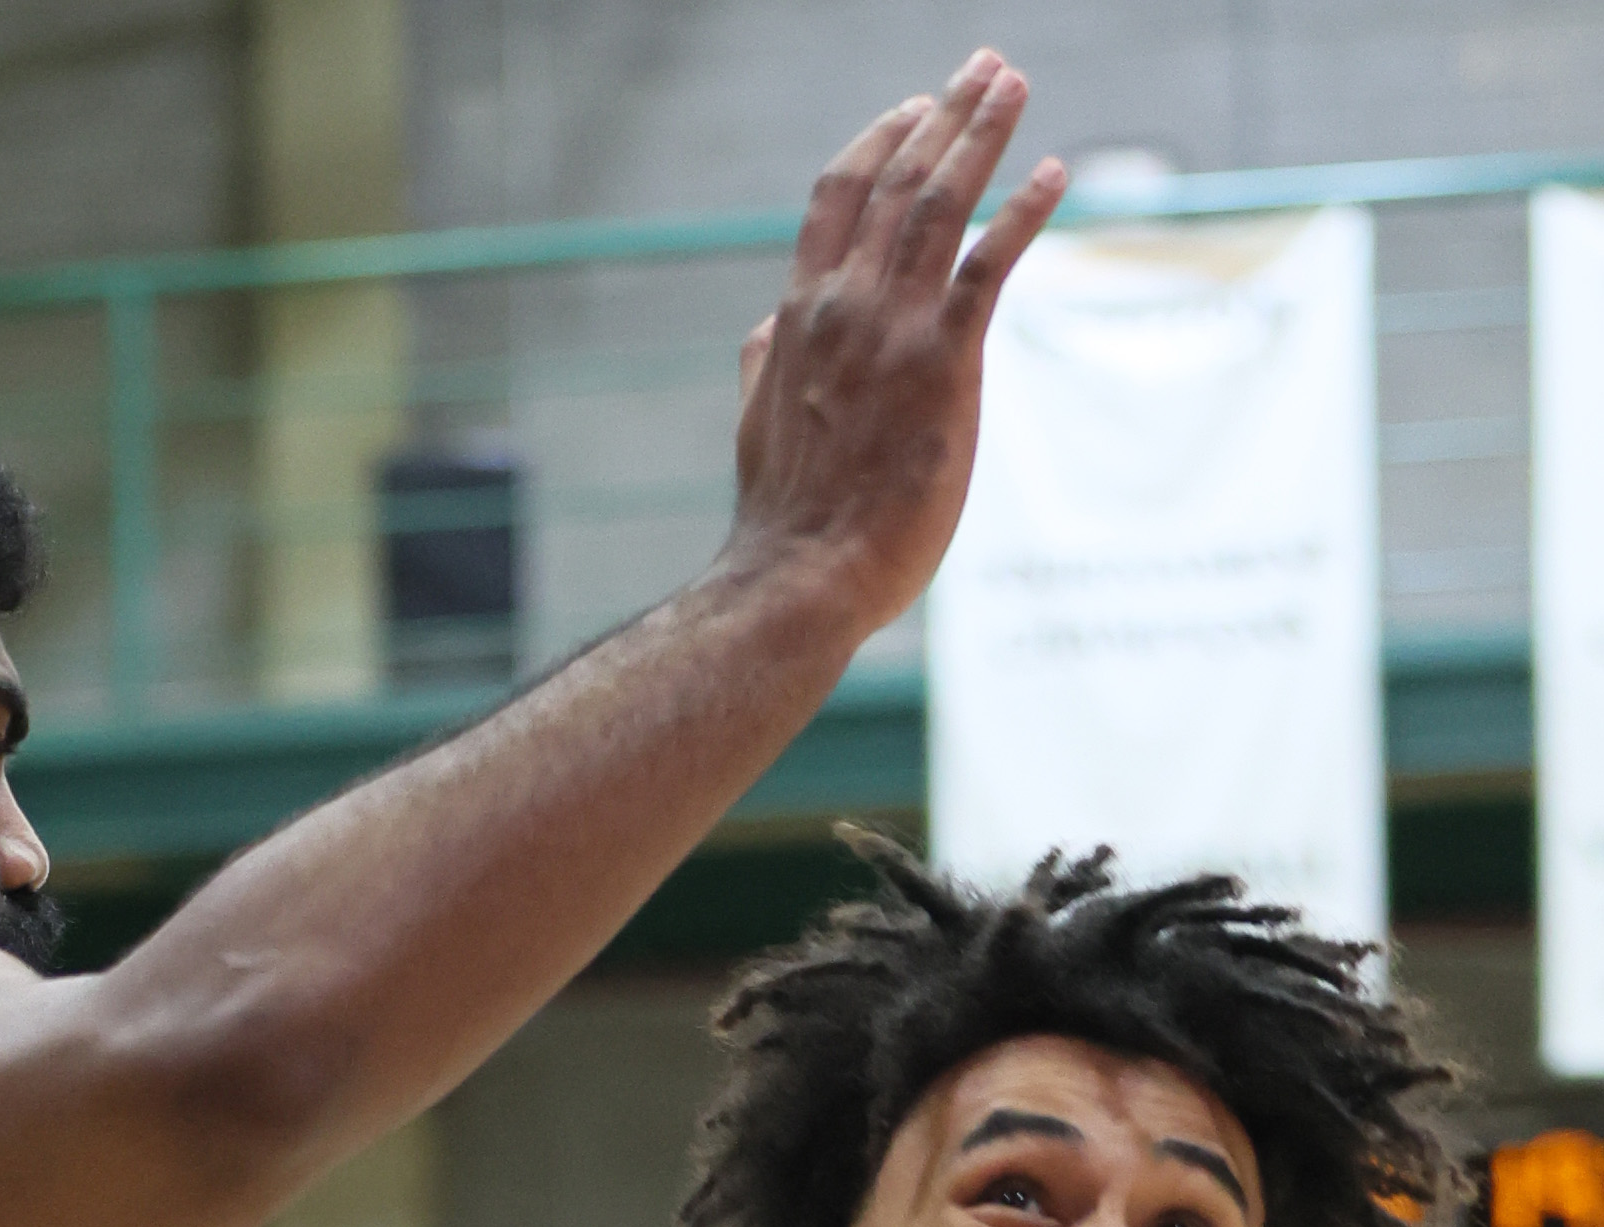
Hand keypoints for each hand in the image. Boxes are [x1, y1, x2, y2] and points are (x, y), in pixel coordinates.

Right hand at [722, 48, 1063, 636]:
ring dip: (983, 136)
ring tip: (1014, 86)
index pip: (839, 199)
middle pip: (898, 182)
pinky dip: (1021, 213)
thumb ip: (766, 365)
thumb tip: (766, 329)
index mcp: (798, 317)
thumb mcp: (757, 425)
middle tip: (986, 67)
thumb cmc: (785, 520)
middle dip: (945, 114)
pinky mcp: (942, 366)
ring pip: (941, 204)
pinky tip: (1052, 174)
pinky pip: (988, 267)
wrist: (802, 575)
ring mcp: (892, 331)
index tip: (916, 106)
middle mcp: (843, 306)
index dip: (881, 141)